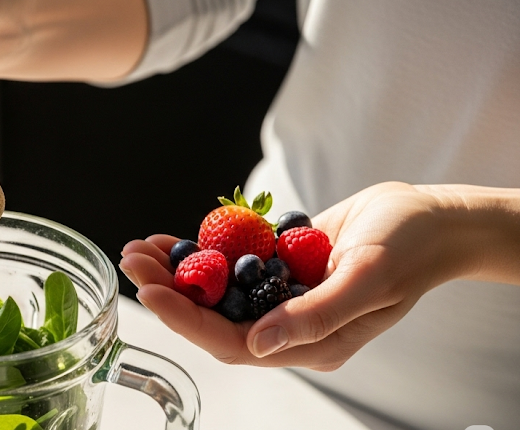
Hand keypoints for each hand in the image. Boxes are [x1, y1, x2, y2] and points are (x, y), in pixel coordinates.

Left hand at [119, 182, 473, 370]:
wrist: (428, 217)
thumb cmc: (409, 248)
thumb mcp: (367, 279)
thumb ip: (314, 316)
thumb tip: (259, 344)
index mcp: (310, 342)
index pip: (233, 343)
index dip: (187, 319)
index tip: (151, 291)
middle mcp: (289, 324)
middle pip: (214, 316)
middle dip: (169, 291)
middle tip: (132, 262)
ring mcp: (281, 295)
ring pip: (216, 291)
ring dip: (175, 270)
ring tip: (139, 248)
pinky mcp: (278, 267)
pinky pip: (229, 264)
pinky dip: (199, 250)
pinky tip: (169, 238)